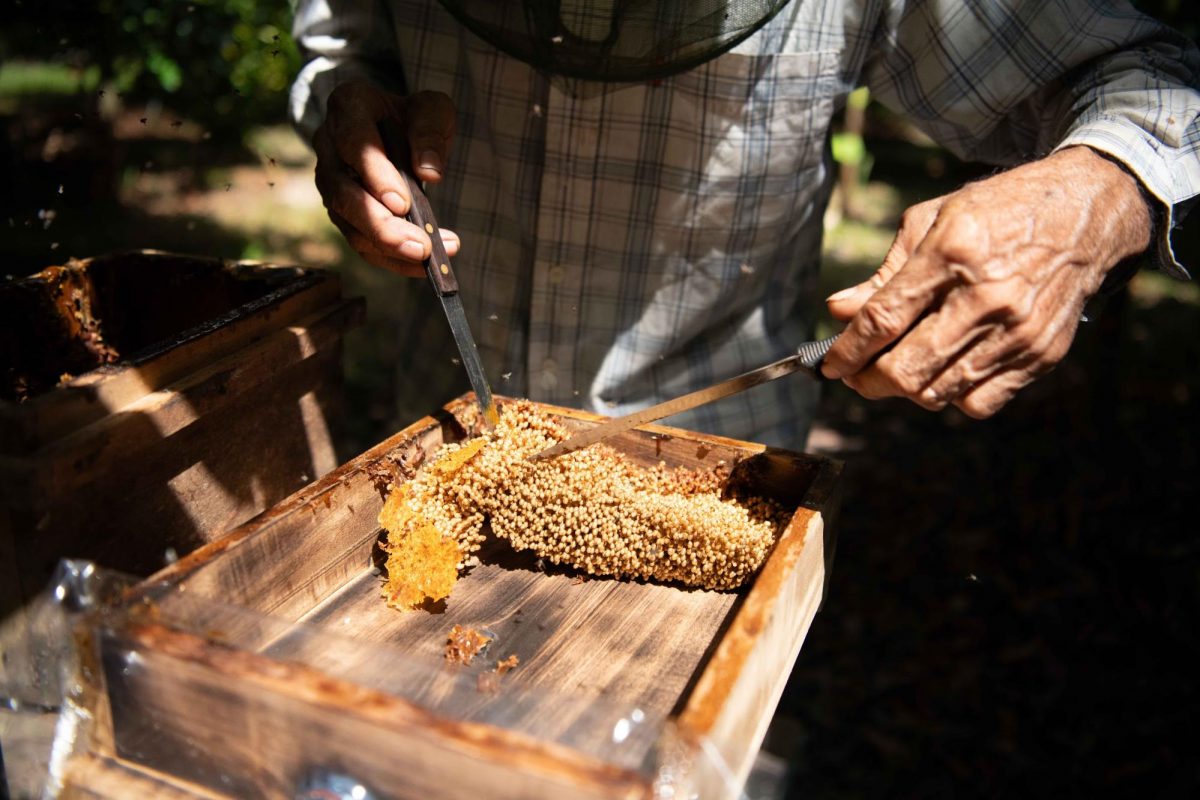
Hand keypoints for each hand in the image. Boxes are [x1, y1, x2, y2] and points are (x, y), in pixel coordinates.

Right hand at [313, 81, 458, 276]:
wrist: (394, 126)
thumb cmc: (412, 115)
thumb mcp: (432, 109)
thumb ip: (431, 131)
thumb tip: (430, 174)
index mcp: (348, 105)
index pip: (355, 143)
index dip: (376, 175)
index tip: (403, 204)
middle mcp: (328, 144)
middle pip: (343, 192)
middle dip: (381, 225)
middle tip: (420, 247)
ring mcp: (330, 180)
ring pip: (347, 222)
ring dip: (387, 246)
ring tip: (428, 258)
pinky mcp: (341, 209)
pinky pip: (359, 239)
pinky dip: (389, 257)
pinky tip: (420, 265)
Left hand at [821, 146, 1151, 417]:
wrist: (1088, 213)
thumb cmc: (999, 211)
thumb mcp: (933, 220)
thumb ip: (884, 273)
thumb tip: (838, 312)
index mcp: (952, 253)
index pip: (883, 319)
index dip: (847, 351)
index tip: (828, 366)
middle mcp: (987, 298)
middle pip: (906, 370)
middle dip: (868, 382)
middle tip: (856, 375)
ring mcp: (1018, 332)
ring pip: (938, 393)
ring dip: (905, 391)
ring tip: (897, 370)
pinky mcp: (1041, 355)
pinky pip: (979, 404)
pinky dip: (952, 397)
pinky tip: (945, 371)